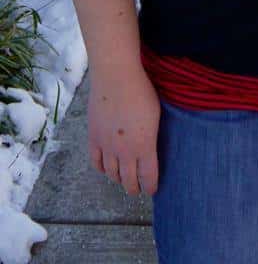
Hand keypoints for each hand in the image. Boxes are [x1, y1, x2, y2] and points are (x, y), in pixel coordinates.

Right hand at [88, 67, 160, 196]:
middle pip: (128, 180)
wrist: (116, 77)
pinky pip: (96, 162)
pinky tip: (106, 168)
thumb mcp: (156, 115)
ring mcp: (107, 146)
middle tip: (136, 189)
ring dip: (118, 179)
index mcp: (145, 146)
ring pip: (112, 174)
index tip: (151, 189)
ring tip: (122, 179)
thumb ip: (152, 136)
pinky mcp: (93, 138)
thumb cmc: (142, 91)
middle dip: (133, 188)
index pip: (148, 177)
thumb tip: (149, 148)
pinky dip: (102, 169)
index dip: (150, 186)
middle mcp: (125, 151)